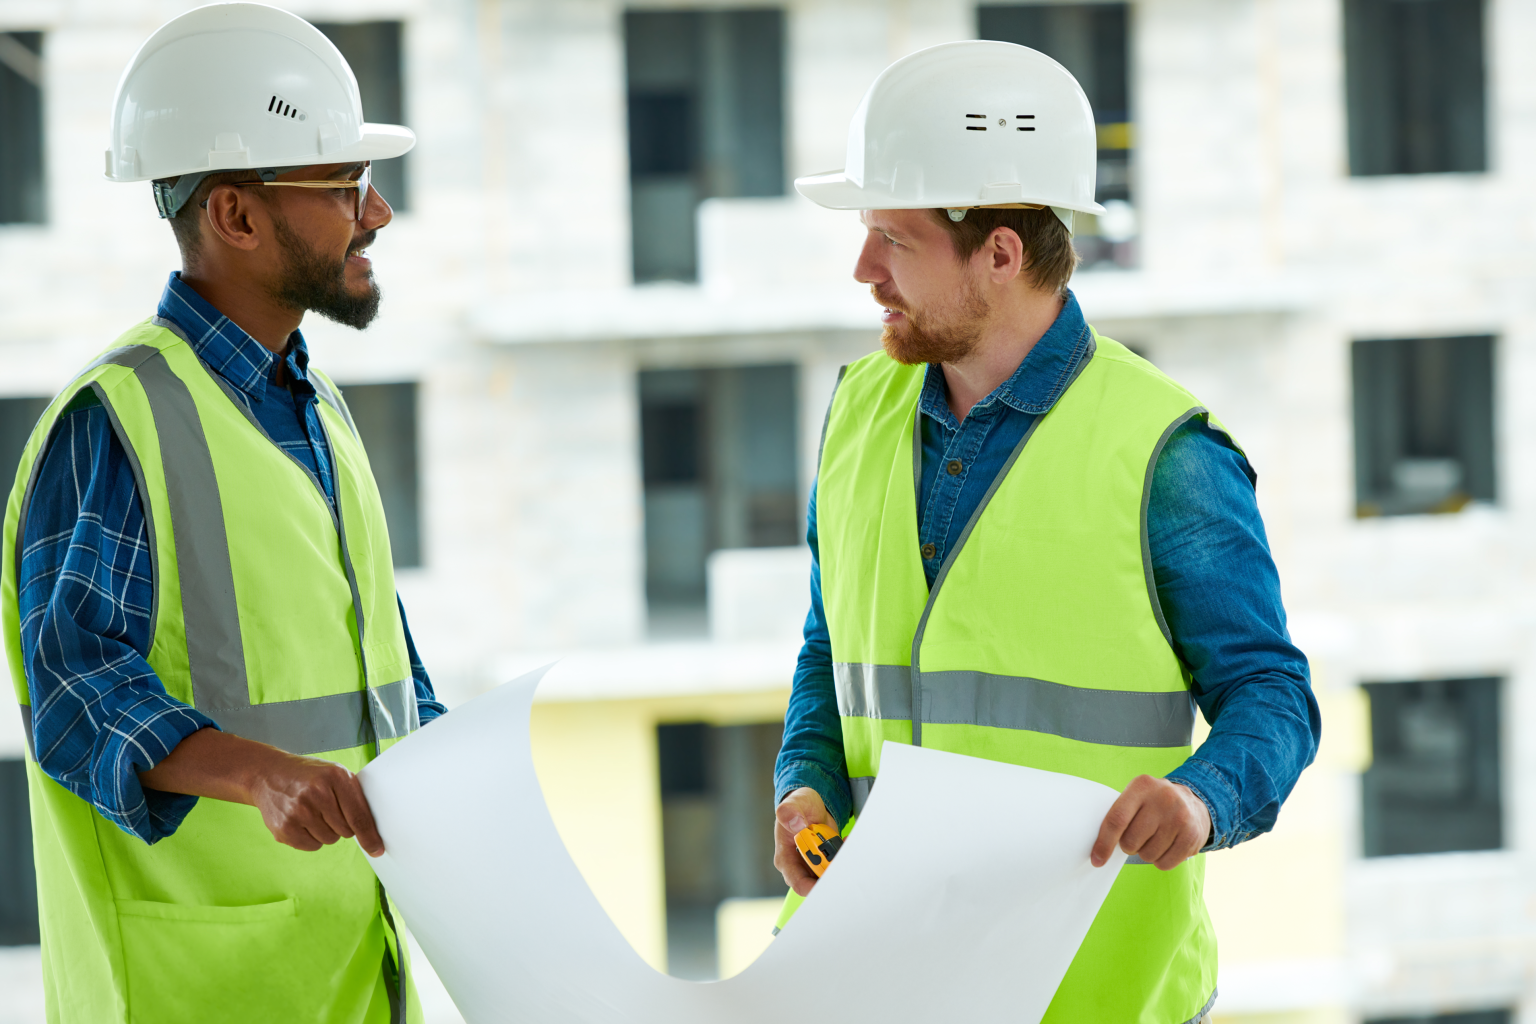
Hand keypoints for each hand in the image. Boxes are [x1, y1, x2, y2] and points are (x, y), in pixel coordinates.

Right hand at [246, 754, 383, 855]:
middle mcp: (316, 793)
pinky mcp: (284, 828)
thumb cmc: (308, 776)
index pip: (359, 816)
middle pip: (346, 831)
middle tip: (329, 809)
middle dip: (343, 824)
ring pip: (329, 839)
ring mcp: (298, 811)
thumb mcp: (335, 773)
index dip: (369, 836)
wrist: (268, 775)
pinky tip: (302, 820)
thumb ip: (355, 796)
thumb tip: (373, 830)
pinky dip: (311, 838)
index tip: (377, 849)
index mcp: (335, 777)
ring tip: (313, 812)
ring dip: (326, 831)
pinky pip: (312, 846)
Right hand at [773, 787, 835, 896]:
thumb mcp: (794, 803)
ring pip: (828, 875)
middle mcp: (798, 866)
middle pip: (817, 883)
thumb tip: (795, 824)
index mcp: (786, 859)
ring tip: (844, 842)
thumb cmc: (798, 807)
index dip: (814, 888)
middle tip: (843, 859)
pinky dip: (844, 858)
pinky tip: (845, 841)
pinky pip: (836, 866)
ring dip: (840, 864)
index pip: (798, 883)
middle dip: (832, 874)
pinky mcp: (824, 861)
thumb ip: (790, 811)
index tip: (830, 882)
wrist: (810, 807)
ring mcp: (812, 865)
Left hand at [1091, 775, 1209, 870]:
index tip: (1096, 859)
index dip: (1104, 843)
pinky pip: (1165, 864)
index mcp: (1142, 785)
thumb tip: (1098, 849)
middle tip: (1137, 837)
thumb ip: (1119, 814)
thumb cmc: (1154, 803)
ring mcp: (1180, 817)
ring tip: (1155, 838)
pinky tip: (1167, 846)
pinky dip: (1160, 861)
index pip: (1117, 819)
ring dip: (1146, 853)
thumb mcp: (1137, 796)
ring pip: (1147, 855)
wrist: (1194, 802)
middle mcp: (1163, 799)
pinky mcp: (1193, 836)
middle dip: (1128, 846)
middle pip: (1130, 841)